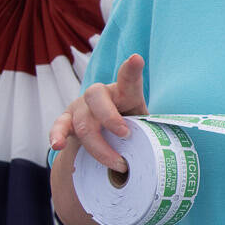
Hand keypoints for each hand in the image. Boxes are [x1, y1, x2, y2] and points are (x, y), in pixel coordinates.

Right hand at [50, 53, 146, 169]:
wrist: (104, 134)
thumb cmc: (129, 126)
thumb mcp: (142, 124)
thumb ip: (148, 131)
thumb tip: (166, 153)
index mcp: (122, 92)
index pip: (128, 80)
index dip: (131, 70)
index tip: (136, 59)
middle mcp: (98, 95)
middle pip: (97, 99)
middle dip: (111, 118)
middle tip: (126, 136)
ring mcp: (80, 106)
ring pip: (84, 123)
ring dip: (100, 148)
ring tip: (119, 165)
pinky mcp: (66, 119)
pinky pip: (59, 127)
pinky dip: (57, 136)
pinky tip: (58, 145)